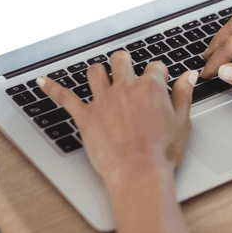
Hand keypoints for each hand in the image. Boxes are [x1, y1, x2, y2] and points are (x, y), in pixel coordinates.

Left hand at [37, 50, 196, 188]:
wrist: (139, 172)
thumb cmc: (162, 152)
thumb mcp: (182, 122)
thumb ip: (184, 95)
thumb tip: (188, 76)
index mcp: (150, 87)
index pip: (155, 67)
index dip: (158, 74)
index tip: (159, 81)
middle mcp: (125, 88)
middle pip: (121, 60)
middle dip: (124, 62)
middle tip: (126, 70)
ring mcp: (103, 101)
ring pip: (95, 72)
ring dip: (98, 72)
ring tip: (100, 75)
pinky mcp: (86, 116)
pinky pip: (65, 97)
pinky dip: (53, 88)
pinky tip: (42, 82)